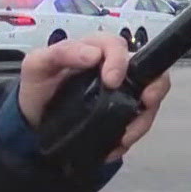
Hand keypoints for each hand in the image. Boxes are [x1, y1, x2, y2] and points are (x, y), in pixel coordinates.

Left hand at [17, 33, 169, 162]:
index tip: (112, 81)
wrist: (36, 122)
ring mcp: (124, 91)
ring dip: (145, 117)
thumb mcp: (37, 65)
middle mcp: (116, 68)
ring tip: (126, 136)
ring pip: (151, 97)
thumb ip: (59, 52)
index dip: (120, 61)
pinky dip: (134, 134)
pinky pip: (142, 120)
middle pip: (148, 69)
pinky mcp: (126, 112)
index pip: (118, 46)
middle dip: (154, 86)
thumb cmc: (39, 88)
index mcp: (96, 49)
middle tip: (146, 102)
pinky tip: (117, 145)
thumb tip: (93, 54)